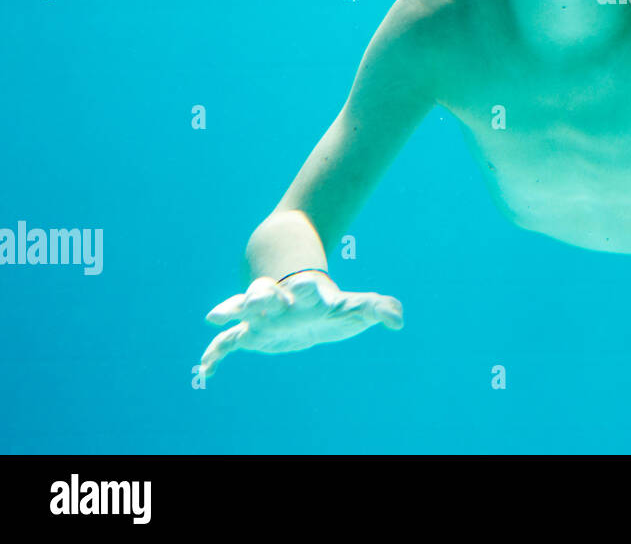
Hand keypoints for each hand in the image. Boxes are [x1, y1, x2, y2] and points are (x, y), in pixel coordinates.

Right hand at [199, 270, 402, 378]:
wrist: (307, 307)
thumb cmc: (332, 306)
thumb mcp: (357, 308)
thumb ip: (379, 309)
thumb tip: (397, 320)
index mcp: (307, 293)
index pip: (305, 287)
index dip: (305, 288)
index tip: (305, 289)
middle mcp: (280, 301)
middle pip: (265, 291)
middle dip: (260, 295)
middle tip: (257, 300)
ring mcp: (262, 317)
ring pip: (240, 309)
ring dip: (230, 310)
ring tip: (216, 316)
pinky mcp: (250, 335)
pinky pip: (227, 343)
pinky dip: (215, 354)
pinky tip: (206, 371)